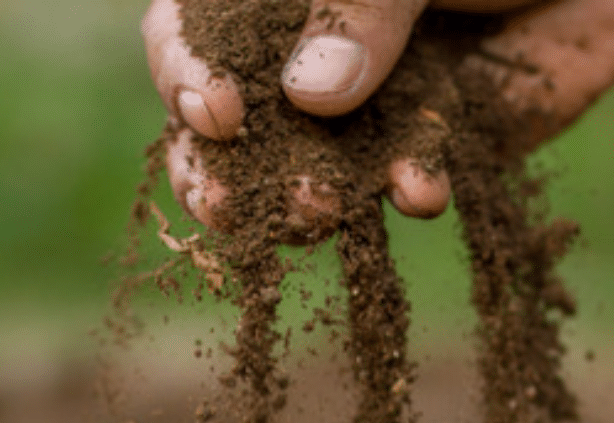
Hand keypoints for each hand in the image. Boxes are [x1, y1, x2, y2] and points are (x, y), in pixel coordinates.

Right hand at [142, 0, 613, 228]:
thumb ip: (363, 5)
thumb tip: (310, 95)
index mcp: (275, 0)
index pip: (188, 35)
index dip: (184, 75)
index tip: (214, 113)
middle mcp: (303, 55)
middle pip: (226, 130)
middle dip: (219, 175)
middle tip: (227, 210)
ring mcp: (363, 110)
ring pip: (305, 171)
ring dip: (305, 200)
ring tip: (323, 209)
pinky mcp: (429, 152)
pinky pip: (401, 186)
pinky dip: (408, 191)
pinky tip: (421, 192)